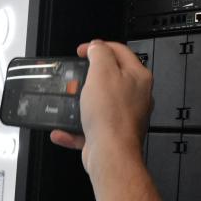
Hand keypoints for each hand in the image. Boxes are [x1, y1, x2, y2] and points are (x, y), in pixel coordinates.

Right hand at [50, 40, 152, 173]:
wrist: (111, 153)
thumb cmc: (111, 115)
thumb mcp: (102, 72)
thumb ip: (100, 54)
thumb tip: (97, 46)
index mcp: (138, 77)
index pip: (120, 52)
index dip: (99, 47)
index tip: (82, 51)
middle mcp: (136, 97)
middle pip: (111, 78)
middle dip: (90, 76)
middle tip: (76, 75)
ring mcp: (126, 117)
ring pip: (101, 104)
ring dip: (81, 103)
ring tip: (68, 101)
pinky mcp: (113, 135)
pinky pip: (91, 128)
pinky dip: (75, 129)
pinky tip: (62, 130)